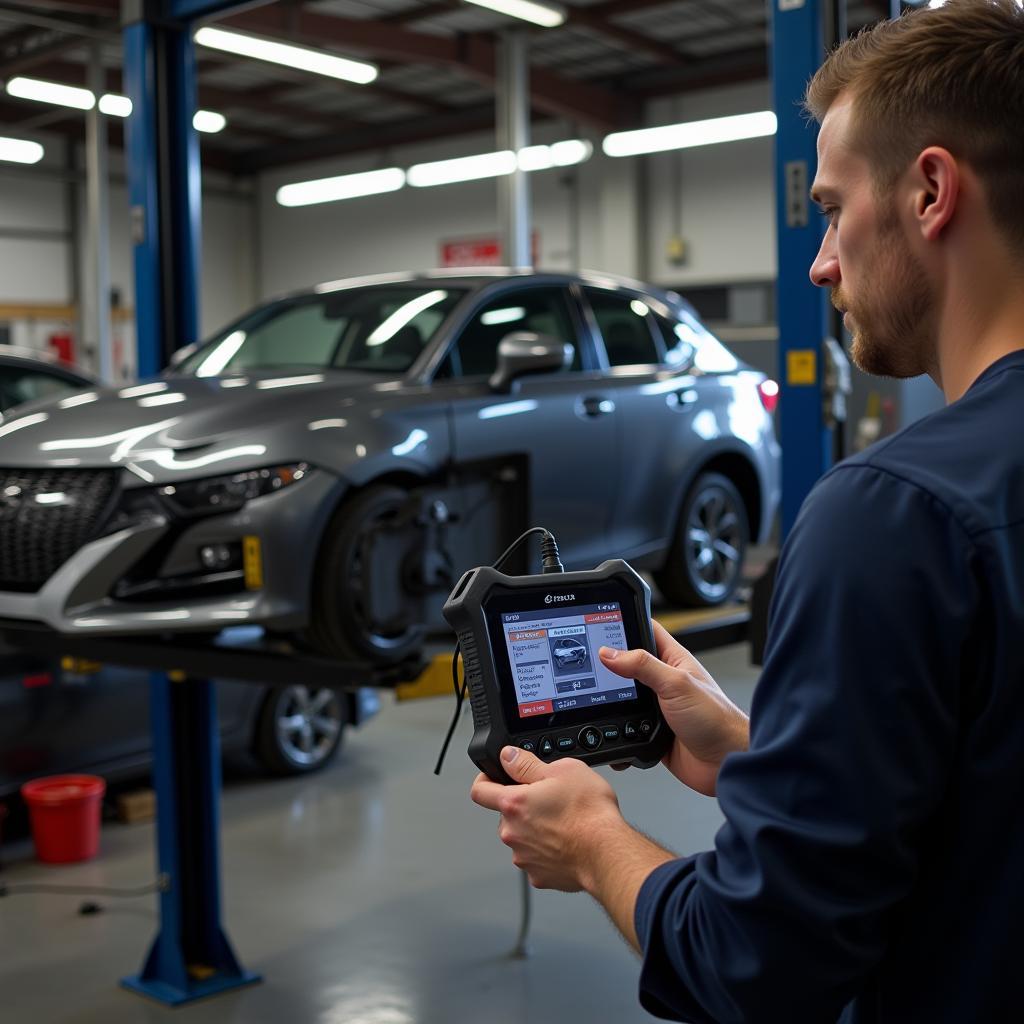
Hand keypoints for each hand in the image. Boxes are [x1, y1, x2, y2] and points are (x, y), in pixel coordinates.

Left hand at [470, 746, 626, 892]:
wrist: (608, 853)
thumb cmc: (589, 813)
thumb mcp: (562, 770)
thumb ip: (527, 763)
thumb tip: (509, 756)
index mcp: (514, 804)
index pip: (480, 791)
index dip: (484, 779)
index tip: (493, 777)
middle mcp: (512, 833)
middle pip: (507, 814)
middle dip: (523, 806)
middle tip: (549, 800)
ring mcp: (524, 857)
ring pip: (523, 837)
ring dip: (535, 829)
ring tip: (564, 822)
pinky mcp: (539, 876)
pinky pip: (537, 858)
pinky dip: (548, 850)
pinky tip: (568, 842)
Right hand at [599, 621, 748, 795]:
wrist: (726, 762)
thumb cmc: (717, 719)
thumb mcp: (676, 684)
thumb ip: (643, 666)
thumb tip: (610, 652)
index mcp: (673, 660)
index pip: (646, 631)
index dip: (626, 624)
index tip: (601, 624)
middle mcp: (664, 682)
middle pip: (628, 666)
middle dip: (610, 667)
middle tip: (590, 666)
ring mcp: (657, 708)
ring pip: (623, 699)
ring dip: (612, 703)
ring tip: (598, 700)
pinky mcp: (651, 732)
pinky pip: (625, 729)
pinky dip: (616, 732)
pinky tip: (612, 733)